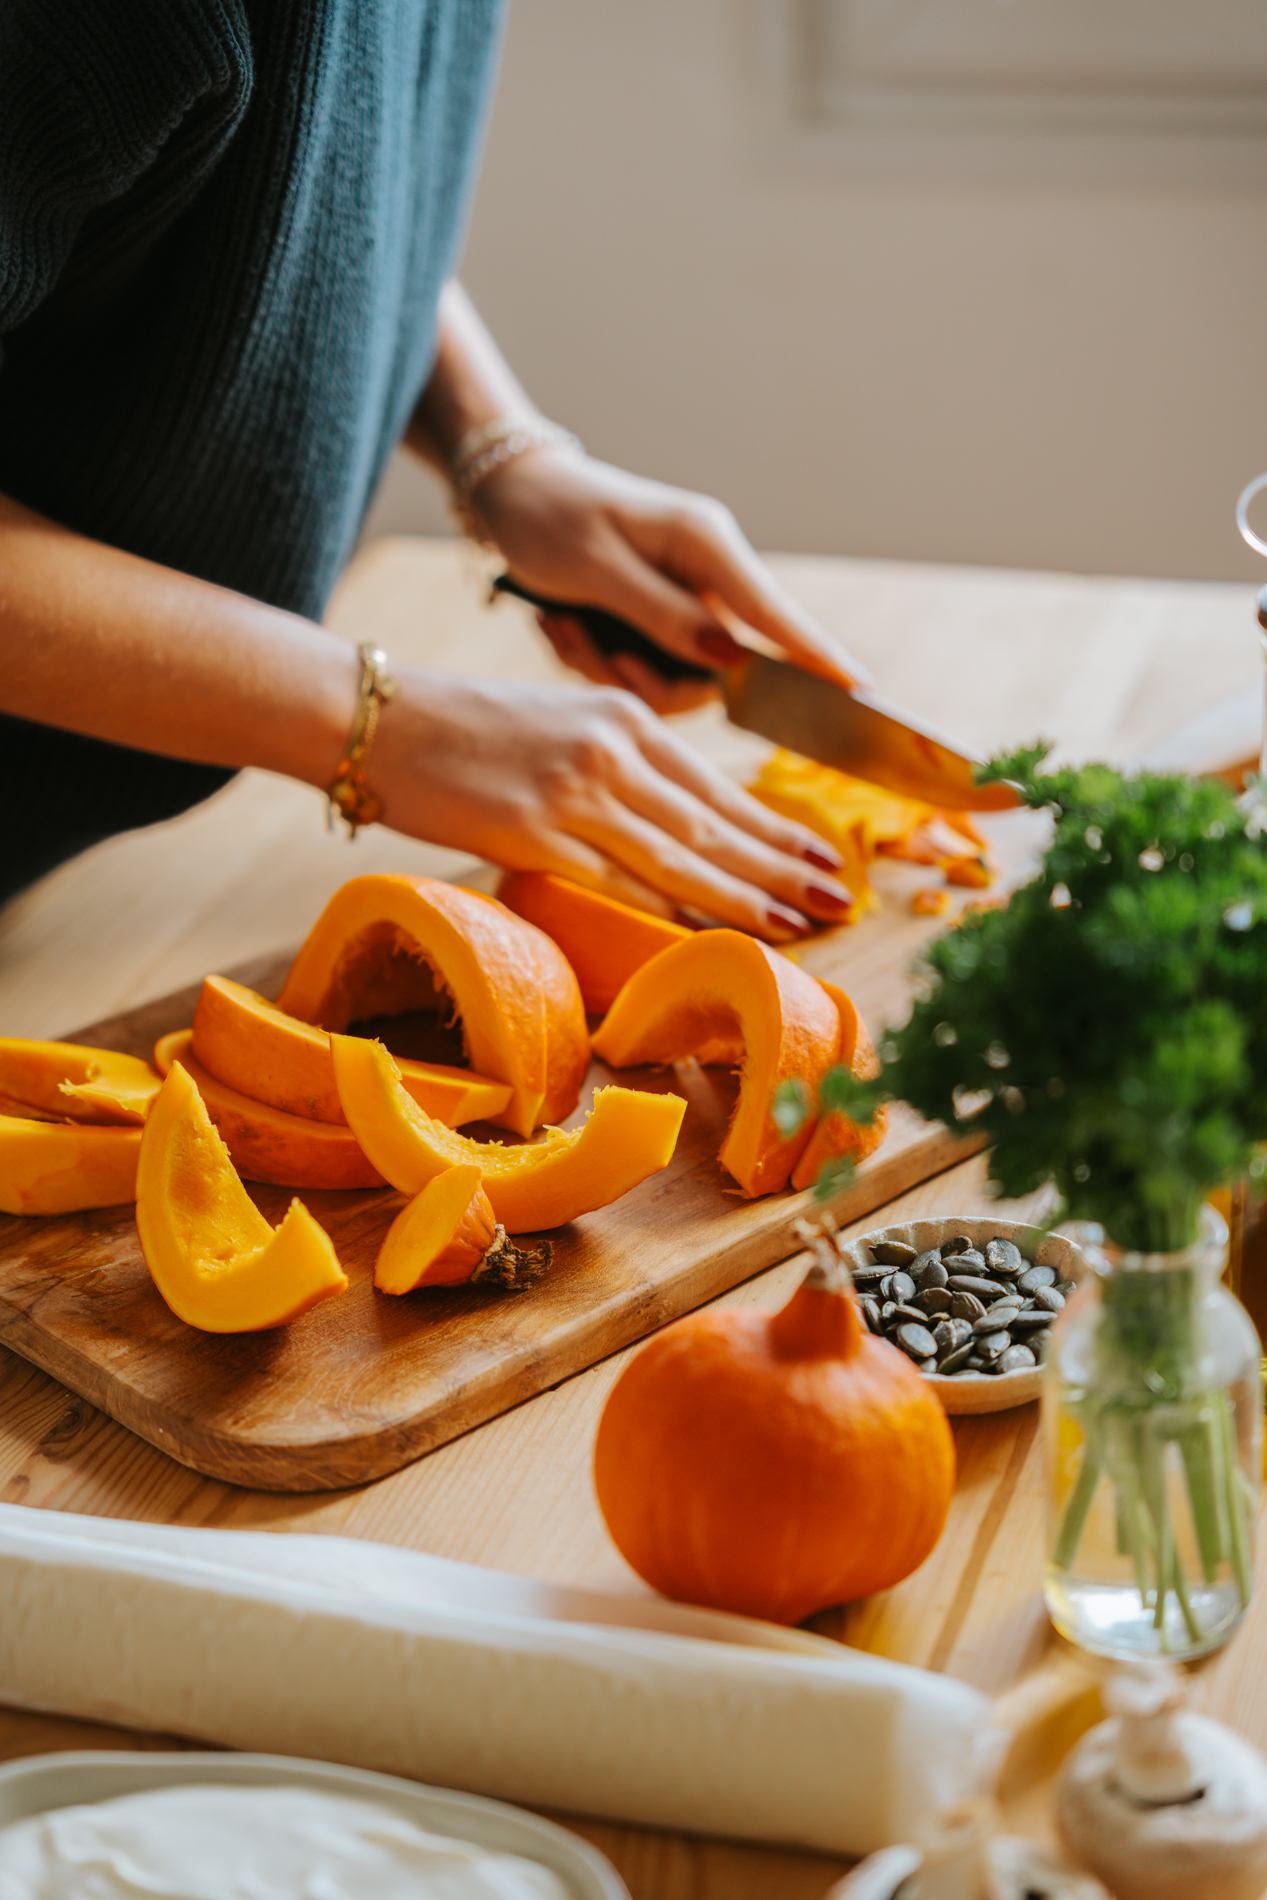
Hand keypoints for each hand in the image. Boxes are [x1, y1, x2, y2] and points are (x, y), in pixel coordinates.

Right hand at [367, 668, 853, 938]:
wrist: (380, 717)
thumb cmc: (462, 727)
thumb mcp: (558, 724)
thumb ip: (615, 765)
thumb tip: (665, 820)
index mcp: (623, 721)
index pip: (717, 786)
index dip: (776, 828)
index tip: (822, 857)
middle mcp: (613, 751)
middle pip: (715, 822)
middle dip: (783, 864)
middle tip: (838, 897)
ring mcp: (577, 792)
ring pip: (681, 854)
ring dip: (744, 894)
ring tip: (796, 921)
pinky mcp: (535, 832)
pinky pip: (618, 879)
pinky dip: (670, 909)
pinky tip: (709, 932)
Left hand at [470, 449, 873, 712]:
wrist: (513, 497)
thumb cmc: (550, 518)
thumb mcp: (596, 568)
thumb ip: (661, 614)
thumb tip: (730, 656)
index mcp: (704, 543)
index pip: (773, 612)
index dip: (815, 655)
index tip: (859, 688)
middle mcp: (707, 573)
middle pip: (721, 667)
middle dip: (651, 676)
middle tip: (588, 647)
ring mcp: (687, 599)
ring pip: (680, 678)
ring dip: (616, 669)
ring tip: (567, 627)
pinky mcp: (663, 619)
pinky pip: (649, 670)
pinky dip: (601, 661)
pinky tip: (567, 625)